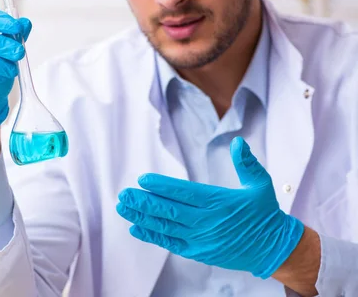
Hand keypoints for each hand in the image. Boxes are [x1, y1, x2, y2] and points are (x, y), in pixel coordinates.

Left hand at [117, 137, 304, 278]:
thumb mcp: (260, 185)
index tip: (142, 179)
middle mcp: (207, 222)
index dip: (161, 186)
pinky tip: (136, 227)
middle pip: (169, 211)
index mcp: (219, 202)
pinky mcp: (199, 252)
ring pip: (165, 227)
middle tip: (124, 194)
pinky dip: (152, 236)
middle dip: (143, 202)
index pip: (184, 193)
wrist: (273, 249)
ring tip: (123, 207)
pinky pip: (171, 243)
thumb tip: (238, 142)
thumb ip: (247, 163)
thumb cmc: (264, 213)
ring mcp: (201, 240)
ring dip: (142, 217)